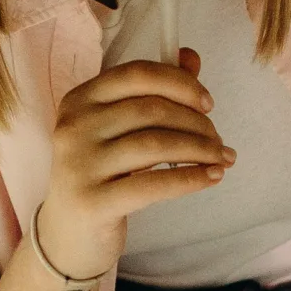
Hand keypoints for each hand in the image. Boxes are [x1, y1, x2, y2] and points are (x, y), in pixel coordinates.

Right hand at [39, 48, 232, 277]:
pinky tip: (212, 177)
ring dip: (200, 150)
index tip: (208, 103)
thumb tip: (191, 57)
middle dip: (197, 123)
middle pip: (151, 110)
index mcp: (79, 99)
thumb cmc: (101, 174)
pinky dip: (192, 179)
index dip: (181, 84)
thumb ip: (153, 92)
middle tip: (219, 141)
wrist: (67, 234)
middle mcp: (74, 127)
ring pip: (156, 145)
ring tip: (223, 158)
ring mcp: (80, 164)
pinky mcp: (93, 201)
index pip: (137, 74)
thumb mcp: (118, 130)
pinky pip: (154, 184)